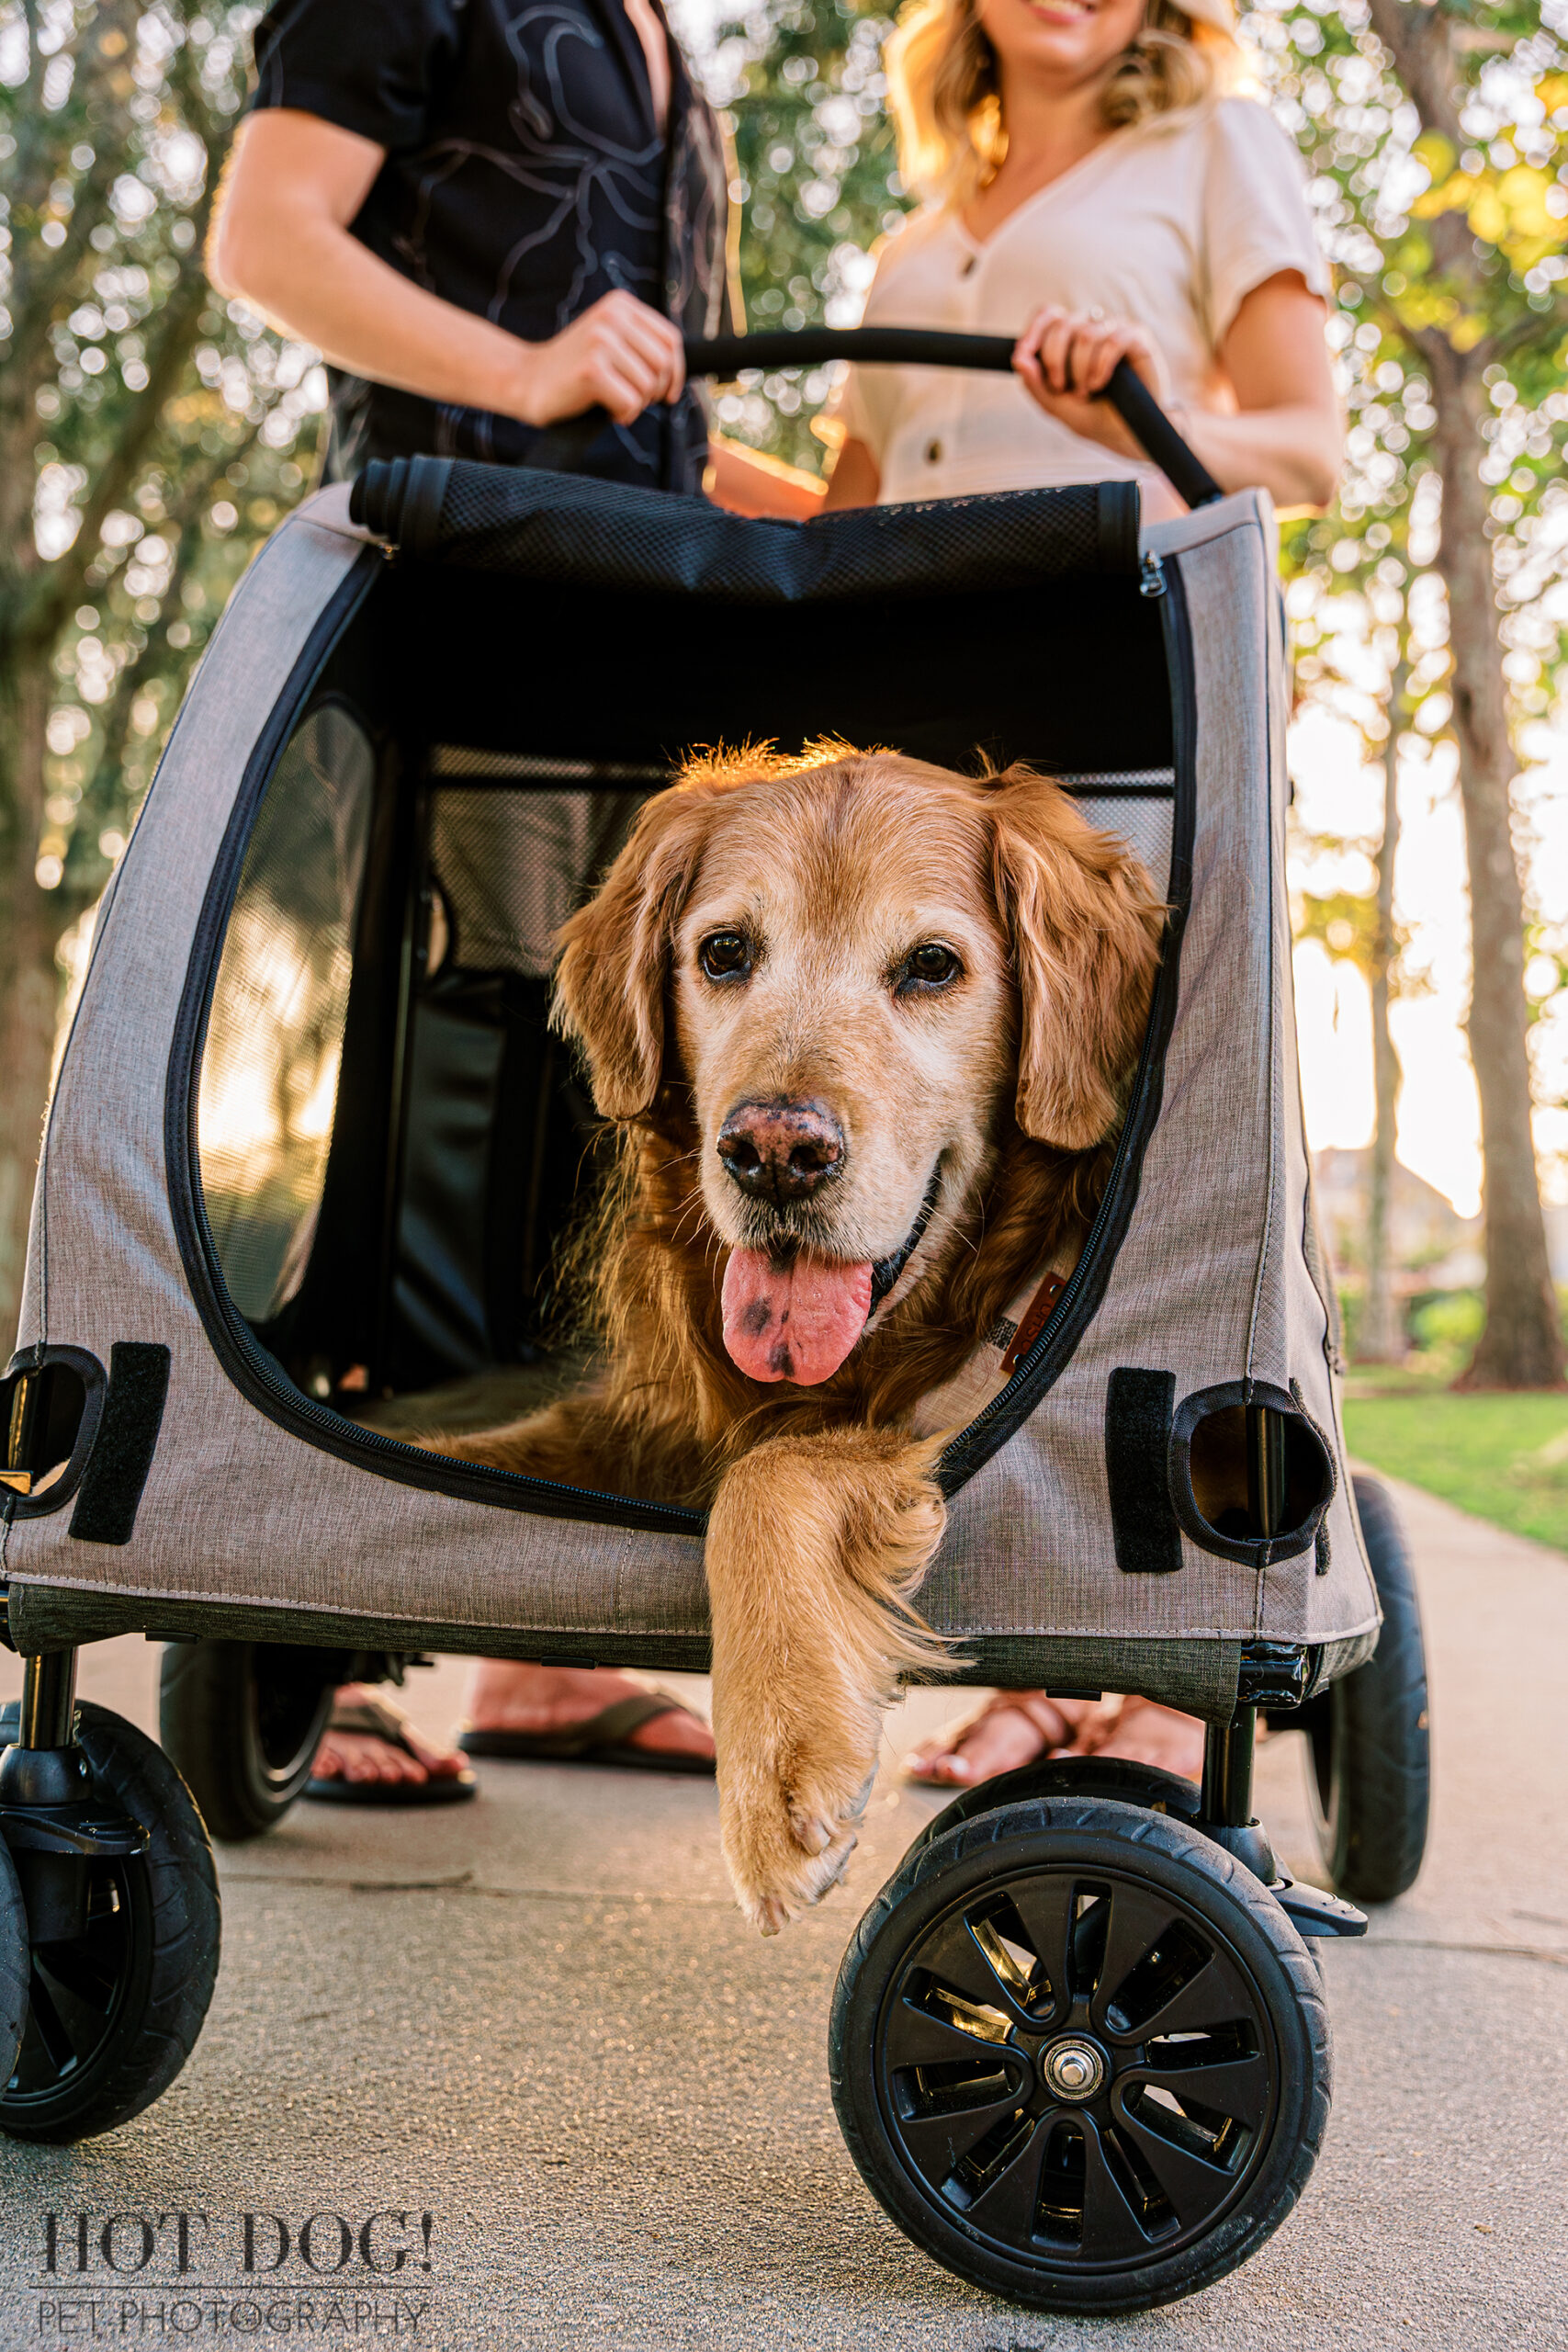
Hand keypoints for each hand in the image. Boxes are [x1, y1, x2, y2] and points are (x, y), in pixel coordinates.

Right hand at [507, 289, 685, 427]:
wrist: (527, 381)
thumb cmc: (576, 370)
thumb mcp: (612, 344)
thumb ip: (642, 345)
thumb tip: (679, 370)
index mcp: (620, 304)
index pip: (671, 340)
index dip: (675, 373)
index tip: (665, 394)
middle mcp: (611, 316)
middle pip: (663, 364)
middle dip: (653, 392)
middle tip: (631, 399)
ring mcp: (600, 341)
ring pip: (648, 386)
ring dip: (635, 405)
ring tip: (611, 402)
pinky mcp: (592, 369)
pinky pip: (630, 403)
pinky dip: (622, 416)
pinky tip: (604, 410)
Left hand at [1012, 305, 1171, 458]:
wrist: (1128, 435)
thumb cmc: (1093, 417)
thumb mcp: (1056, 405)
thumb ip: (1034, 383)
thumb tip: (1018, 357)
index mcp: (1071, 337)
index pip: (1048, 314)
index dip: (1034, 330)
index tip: (1024, 353)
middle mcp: (1093, 326)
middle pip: (1063, 323)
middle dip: (1054, 359)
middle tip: (1060, 388)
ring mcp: (1116, 329)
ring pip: (1087, 334)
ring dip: (1080, 369)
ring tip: (1084, 392)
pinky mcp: (1138, 337)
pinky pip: (1113, 340)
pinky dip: (1101, 366)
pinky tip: (1100, 384)